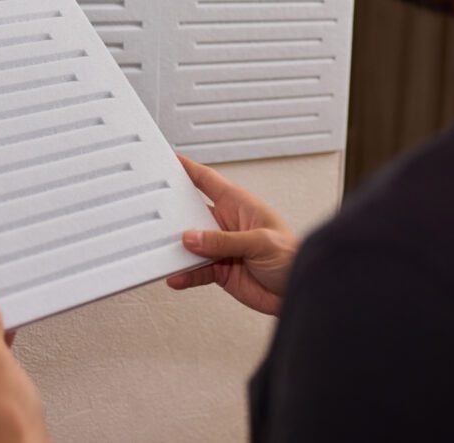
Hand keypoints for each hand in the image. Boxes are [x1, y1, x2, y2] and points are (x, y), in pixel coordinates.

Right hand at [167, 155, 299, 315]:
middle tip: (153, 216)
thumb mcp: (261, 242)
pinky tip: (176, 276)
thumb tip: (193, 237)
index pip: (208, 181)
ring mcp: (222, 247)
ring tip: (163, 253)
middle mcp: (227, 224)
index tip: (168, 161)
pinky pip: (196, 270)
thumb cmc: (294, 258)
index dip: (188, 169)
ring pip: (191, 244)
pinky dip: (185, 274)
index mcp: (240, 205)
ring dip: (177, 249)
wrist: (299, 293)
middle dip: (174, 215)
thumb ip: (224, 240)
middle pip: (192, 213)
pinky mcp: (221, 270)